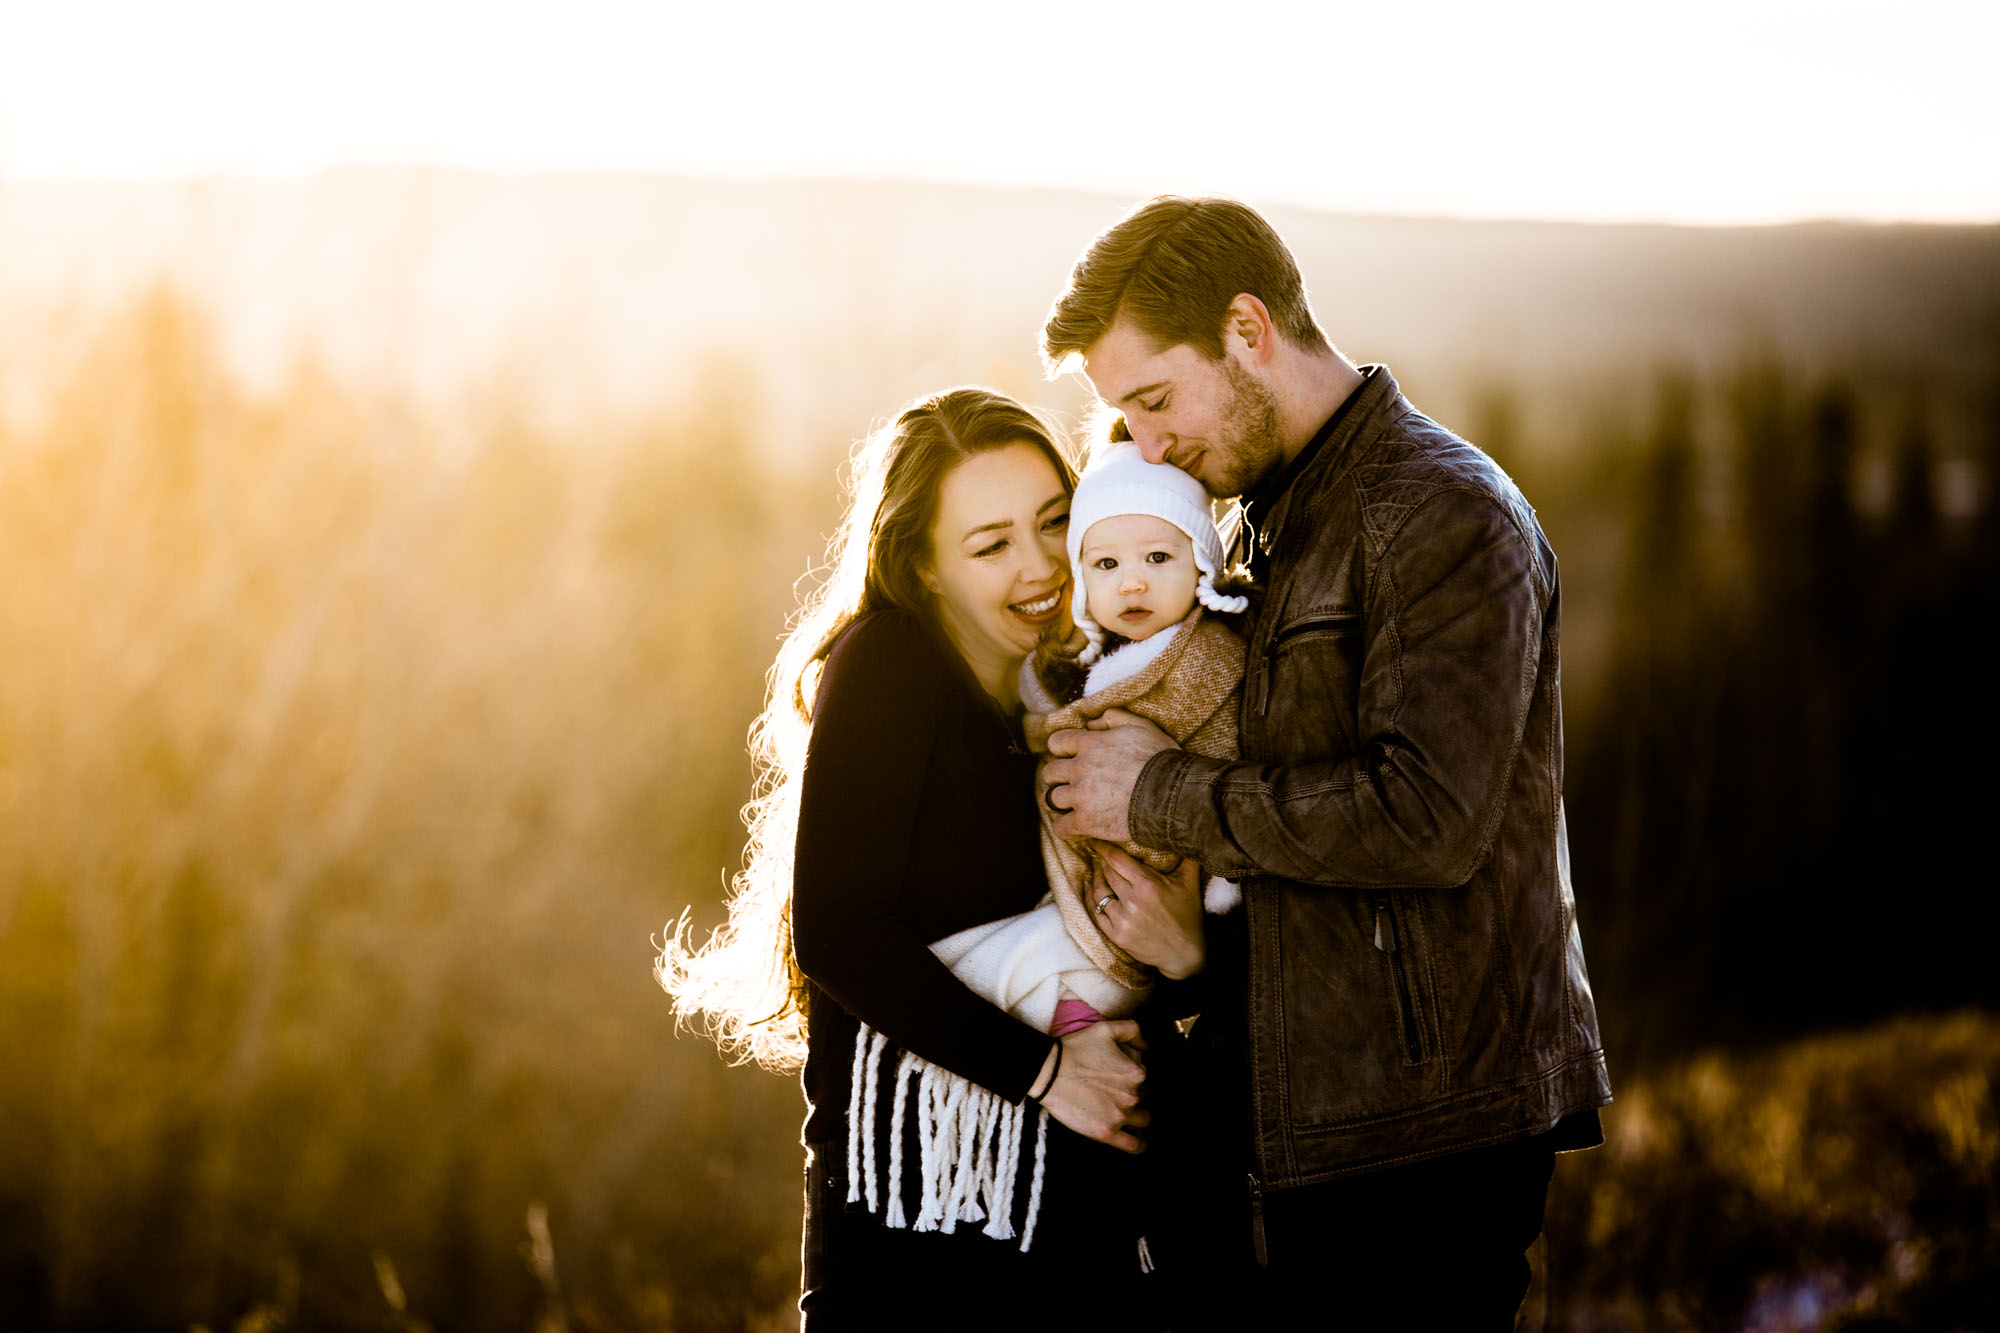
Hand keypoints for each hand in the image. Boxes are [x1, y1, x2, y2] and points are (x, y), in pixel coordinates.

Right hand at [1035, 1020, 1148, 1153]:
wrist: (1048, 1072)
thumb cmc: (1074, 1049)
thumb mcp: (1105, 1029)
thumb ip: (1133, 1031)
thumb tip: (1147, 1046)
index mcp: (1135, 1072)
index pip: (1143, 1079)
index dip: (1131, 1078)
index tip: (1117, 1078)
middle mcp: (1133, 1095)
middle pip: (1143, 1099)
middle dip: (1131, 1096)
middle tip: (1112, 1093)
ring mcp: (1121, 1116)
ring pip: (1143, 1121)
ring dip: (1136, 1118)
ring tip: (1121, 1113)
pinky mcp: (1107, 1133)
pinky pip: (1135, 1146)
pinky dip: (1140, 1145)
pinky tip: (1138, 1141)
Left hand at [1041, 709, 1178, 843]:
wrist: (1173, 794)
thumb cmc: (1160, 759)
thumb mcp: (1141, 726)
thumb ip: (1113, 718)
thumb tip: (1092, 723)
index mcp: (1089, 744)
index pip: (1056, 743)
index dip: (1062, 750)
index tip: (1071, 757)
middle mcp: (1079, 768)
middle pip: (1049, 772)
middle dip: (1058, 778)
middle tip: (1071, 783)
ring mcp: (1080, 796)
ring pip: (1049, 800)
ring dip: (1057, 803)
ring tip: (1069, 806)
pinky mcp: (1085, 822)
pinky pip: (1060, 827)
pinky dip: (1065, 828)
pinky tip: (1076, 828)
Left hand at [1094, 845, 1205, 980]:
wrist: (1184, 954)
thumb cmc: (1188, 916)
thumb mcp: (1190, 882)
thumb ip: (1187, 856)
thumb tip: (1187, 834)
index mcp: (1148, 885)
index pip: (1117, 859)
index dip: (1103, 848)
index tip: (1094, 839)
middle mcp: (1132, 901)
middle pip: (1106, 873)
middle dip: (1100, 861)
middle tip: (1097, 852)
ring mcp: (1122, 920)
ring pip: (1099, 892)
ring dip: (1094, 878)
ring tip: (1095, 869)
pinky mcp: (1116, 935)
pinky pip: (1096, 913)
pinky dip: (1091, 898)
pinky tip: (1091, 889)